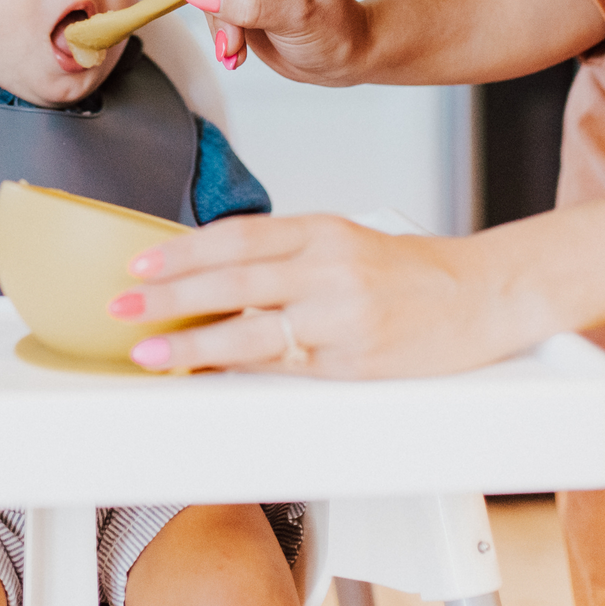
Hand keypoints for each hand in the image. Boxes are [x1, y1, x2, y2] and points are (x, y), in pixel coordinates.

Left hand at [108, 213, 545, 378]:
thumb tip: (215, 273)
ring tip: (147, 350)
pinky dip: (239, 371)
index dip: (183, 251)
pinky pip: (284, 367)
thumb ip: (285, 255)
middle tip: (122, 305)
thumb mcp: (344, 242)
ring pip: (250, 329)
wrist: (482, 296)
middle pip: (232, 279)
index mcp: (320, 230)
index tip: (140, 263)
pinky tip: (209, 375)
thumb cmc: (409, 273)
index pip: (237, 237)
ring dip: (191, 341)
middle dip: (170, 294)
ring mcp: (340, 316)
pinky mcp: (353, 362)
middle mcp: (326, 266)